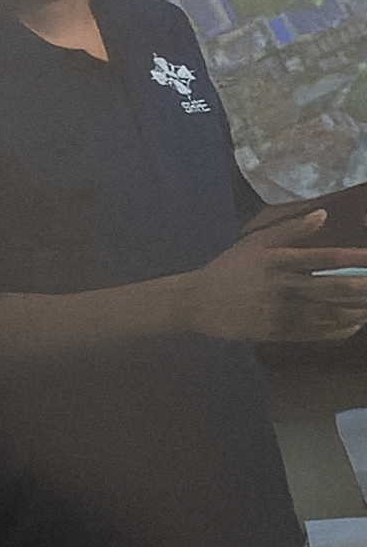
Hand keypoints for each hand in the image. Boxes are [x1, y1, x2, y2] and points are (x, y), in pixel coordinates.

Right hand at [183, 210, 366, 346]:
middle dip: (363, 289)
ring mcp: (281, 311)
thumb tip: (323, 214)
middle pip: (333, 288)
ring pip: (329, 313)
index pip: (325, 258)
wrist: (196, 302)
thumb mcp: (254, 243)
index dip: (354, 258)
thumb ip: (289, 229)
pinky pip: (315, 333)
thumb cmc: (229, 269)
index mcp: (279, 261)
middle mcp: (283, 286)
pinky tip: (353, 325)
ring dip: (356, 311)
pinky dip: (339, 330)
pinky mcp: (277, 332)